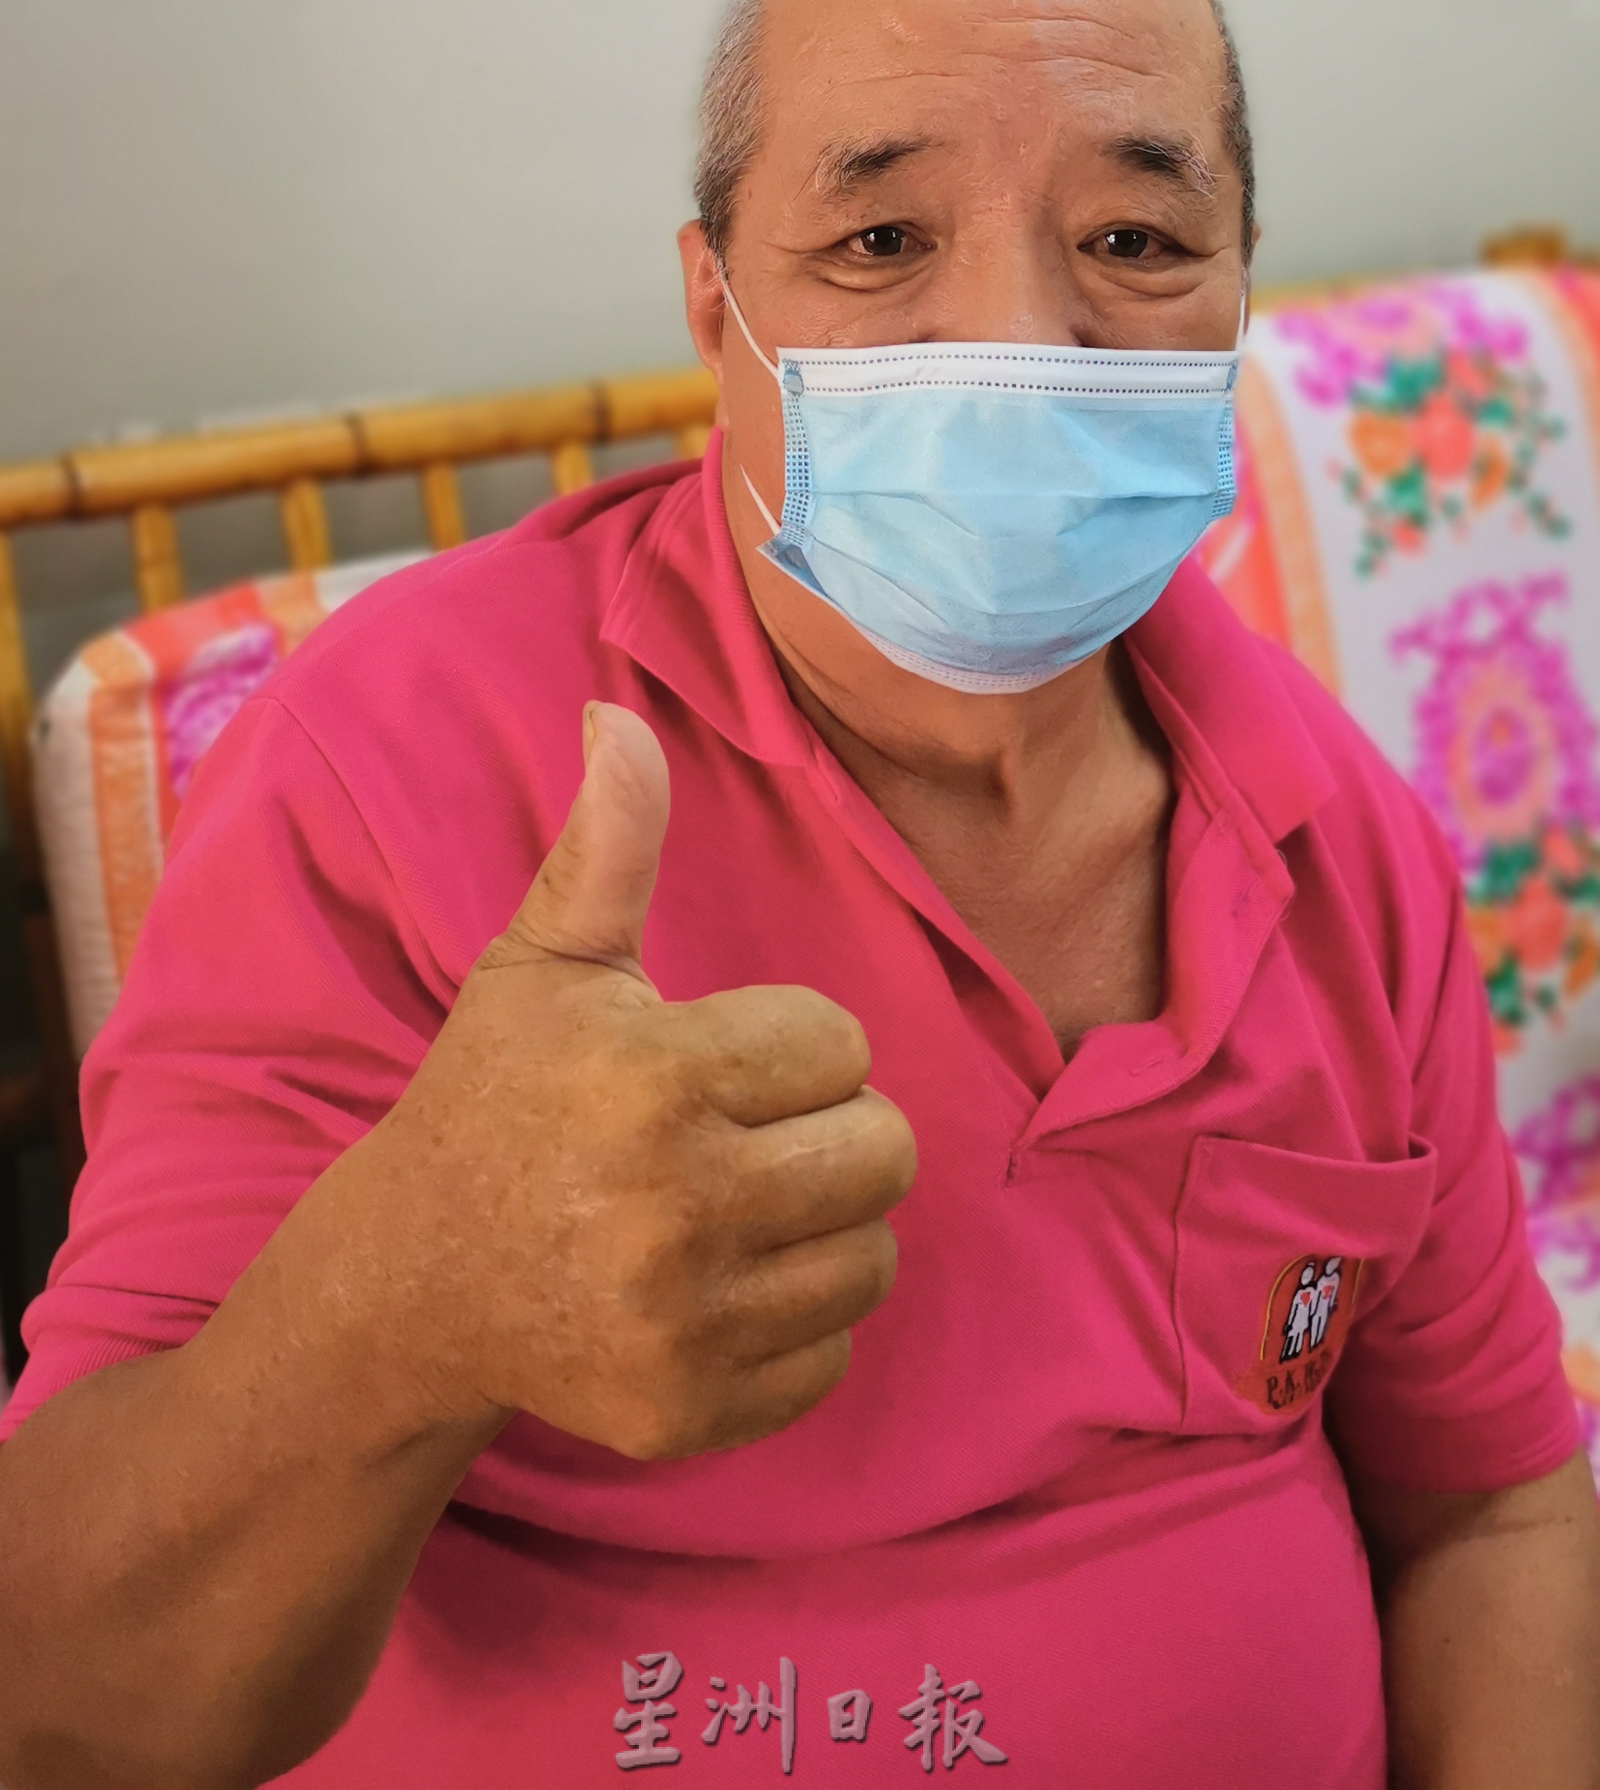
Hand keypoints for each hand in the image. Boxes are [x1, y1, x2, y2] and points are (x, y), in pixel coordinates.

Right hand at [365, 703, 916, 1459]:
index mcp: (650, 1077)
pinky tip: (717, 1286)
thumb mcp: (542, 962)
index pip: (840, 1041)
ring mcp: (681, 1324)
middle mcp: (672, 1207)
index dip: (788, 1041)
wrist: (412, 1278)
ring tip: (738, 1203)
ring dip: (824, 1222)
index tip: (713, 1057)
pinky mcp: (689, 1411)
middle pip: (886, 1150)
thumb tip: (617, 712)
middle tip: (749, 1130)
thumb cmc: (495, 1094)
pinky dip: (794, 1319)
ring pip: (872, 1255)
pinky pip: (832, 1354)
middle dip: (830, 1126)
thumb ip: (605, 844)